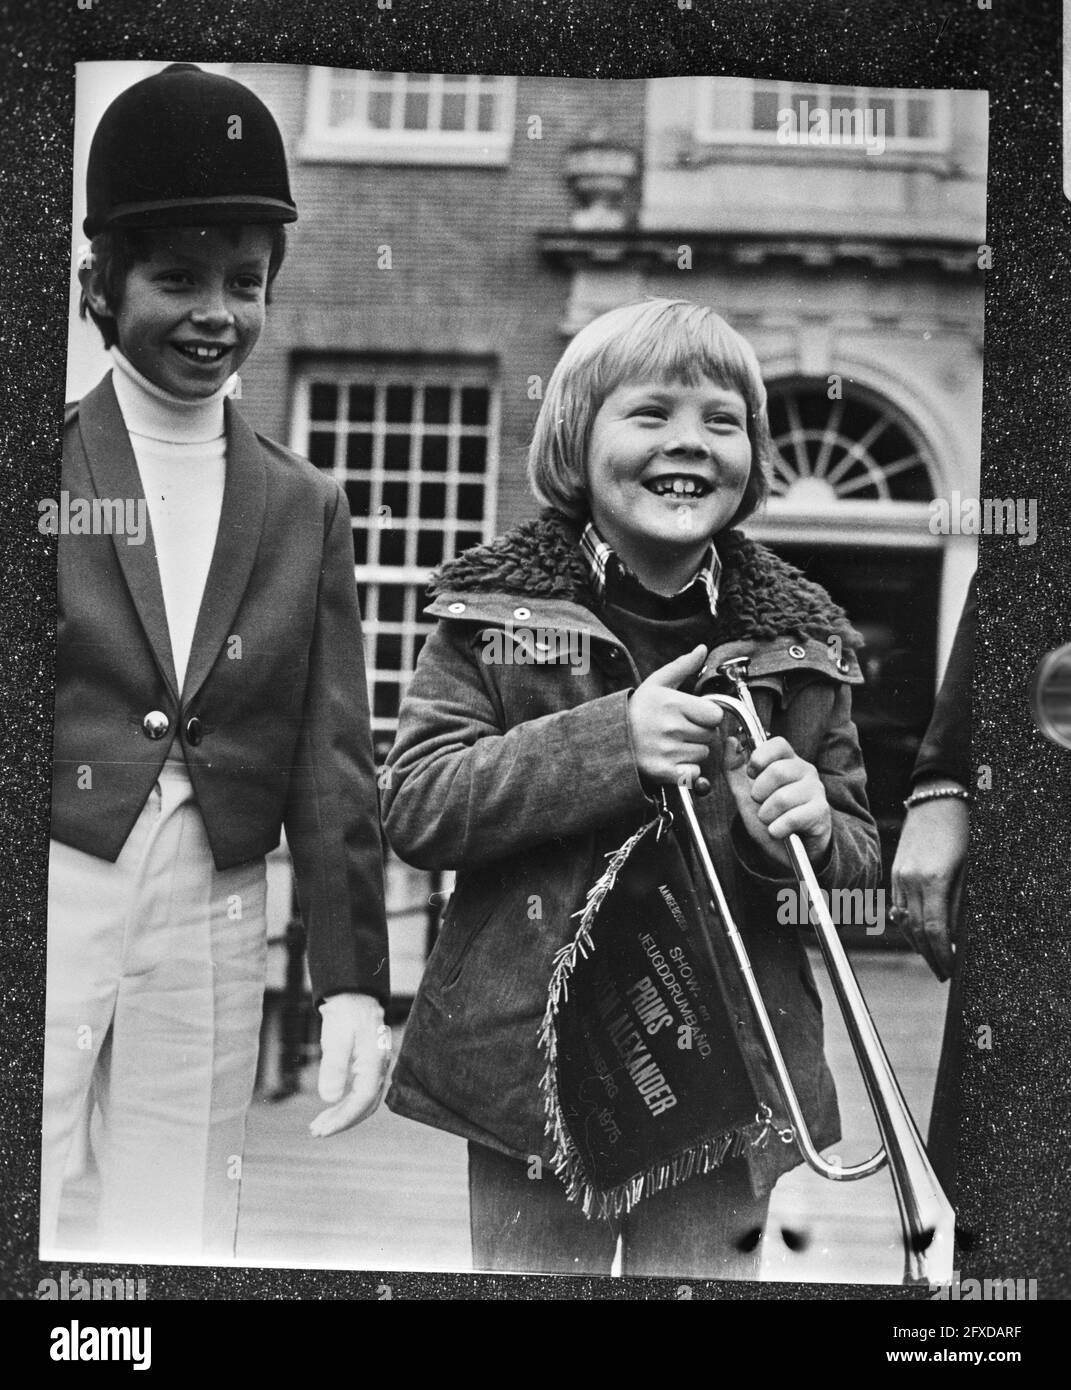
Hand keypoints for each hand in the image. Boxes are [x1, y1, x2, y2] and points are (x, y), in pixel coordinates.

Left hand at [310, 992, 391, 1137]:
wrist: (353, 992)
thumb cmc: (345, 1012)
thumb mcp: (335, 1037)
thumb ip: (333, 1067)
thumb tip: (328, 1099)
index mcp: (374, 1062)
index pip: (362, 1100)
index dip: (343, 1119)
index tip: (322, 1130)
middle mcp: (379, 1067)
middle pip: (365, 1105)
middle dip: (341, 1121)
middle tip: (316, 1131)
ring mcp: (375, 1066)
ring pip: (363, 1100)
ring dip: (342, 1114)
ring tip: (319, 1124)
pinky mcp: (368, 1063)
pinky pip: (360, 1091)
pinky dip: (345, 1103)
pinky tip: (331, 1106)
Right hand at [627, 645, 723, 789]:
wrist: (609, 737)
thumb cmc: (638, 709)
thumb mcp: (657, 683)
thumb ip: (682, 666)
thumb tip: (703, 649)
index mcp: (673, 703)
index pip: (715, 715)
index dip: (707, 715)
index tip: (693, 715)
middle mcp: (671, 727)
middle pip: (710, 735)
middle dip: (699, 732)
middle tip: (678, 729)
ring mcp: (667, 751)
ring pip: (702, 754)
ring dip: (692, 751)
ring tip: (672, 743)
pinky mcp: (663, 771)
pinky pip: (693, 773)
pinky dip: (686, 770)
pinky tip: (671, 760)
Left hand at [721, 733, 831, 868]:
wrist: (786, 850)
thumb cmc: (769, 816)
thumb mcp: (744, 791)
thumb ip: (734, 767)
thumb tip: (730, 741)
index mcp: (788, 761)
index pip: (778, 744)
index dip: (760, 757)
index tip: (751, 774)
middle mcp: (805, 772)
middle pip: (778, 771)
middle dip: (759, 793)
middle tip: (760, 804)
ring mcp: (816, 791)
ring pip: (783, 797)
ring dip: (767, 815)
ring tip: (769, 820)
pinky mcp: (821, 813)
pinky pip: (793, 818)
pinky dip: (777, 829)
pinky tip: (778, 831)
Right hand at [890, 789, 967, 981]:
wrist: (936, 799)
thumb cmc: (959, 829)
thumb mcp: (967, 868)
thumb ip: (958, 904)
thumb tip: (955, 936)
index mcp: (932, 880)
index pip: (934, 930)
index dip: (942, 954)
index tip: (950, 970)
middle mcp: (910, 880)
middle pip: (916, 930)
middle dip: (930, 955)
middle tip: (942, 973)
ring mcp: (899, 875)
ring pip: (904, 921)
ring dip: (917, 944)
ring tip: (932, 959)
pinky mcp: (894, 871)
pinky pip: (898, 906)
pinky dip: (907, 925)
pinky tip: (917, 934)